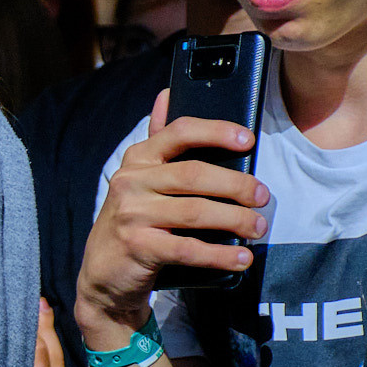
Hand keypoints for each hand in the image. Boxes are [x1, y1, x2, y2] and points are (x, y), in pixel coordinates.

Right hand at [73, 90, 266, 341]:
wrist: (104, 274)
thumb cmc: (134, 221)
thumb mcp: (141, 179)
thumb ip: (159, 141)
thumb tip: (167, 92)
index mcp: (138, 158)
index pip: (178, 132)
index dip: (215, 132)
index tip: (248, 139)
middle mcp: (131, 182)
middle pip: (193, 175)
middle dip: (236, 185)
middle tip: (263, 196)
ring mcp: (131, 215)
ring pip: (195, 212)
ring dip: (235, 220)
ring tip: (258, 227)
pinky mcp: (138, 247)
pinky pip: (188, 249)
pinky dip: (219, 254)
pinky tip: (241, 258)